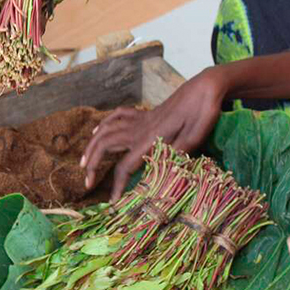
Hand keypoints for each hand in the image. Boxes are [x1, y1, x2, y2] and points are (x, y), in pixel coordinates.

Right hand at [81, 67, 227, 199]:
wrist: (205, 87)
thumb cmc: (203, 111)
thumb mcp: (195, 137)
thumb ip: (177, 154)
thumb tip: (162, 173)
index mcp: (150, 138)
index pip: (125, 166)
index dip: (117, 186)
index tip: (114, 202)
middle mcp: (139, 128)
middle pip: (105, 145)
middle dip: (91, 164)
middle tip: (87, 182)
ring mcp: (140, 119)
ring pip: (106, 130)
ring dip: (91, 145)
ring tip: (84, 162)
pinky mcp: (145, 113)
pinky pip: (118, 115)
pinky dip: (104, 123)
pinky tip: (98, 131)